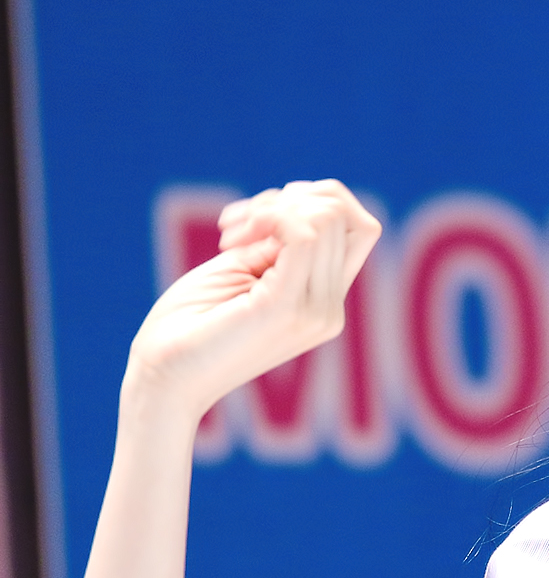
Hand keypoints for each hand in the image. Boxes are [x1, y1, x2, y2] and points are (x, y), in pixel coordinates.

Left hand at [124, 179, 380, 423]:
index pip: (360, 228)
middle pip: (350, 217)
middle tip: (239, 225)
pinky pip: (303, 233)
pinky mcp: (287, 306)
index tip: (259, 217)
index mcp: (325, 301)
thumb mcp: (244, 271)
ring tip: (231, 234)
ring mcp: (315, 310)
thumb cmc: (190, 326)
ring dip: (272, 207)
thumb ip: (282, 245)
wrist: (160, 380)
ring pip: (327, 217)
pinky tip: (232, 236)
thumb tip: (309, 201)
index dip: (316, 201)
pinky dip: (269, 216)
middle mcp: (331, 308)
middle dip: (293, 198)